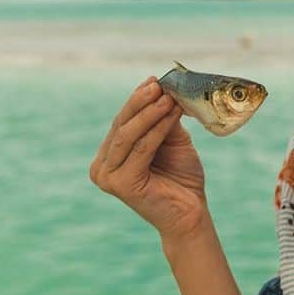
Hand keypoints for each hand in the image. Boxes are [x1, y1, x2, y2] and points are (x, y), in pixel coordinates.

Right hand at [89, 78, 208, 242]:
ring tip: (168, 97)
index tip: (154, 80)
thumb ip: (161, 120)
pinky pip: (141, 149)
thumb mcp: (171, 141)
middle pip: (122, 126)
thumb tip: (161, 89)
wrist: (190, 214)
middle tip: (158, 85)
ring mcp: (108, 177)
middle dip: (141, 102)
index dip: (136, 99)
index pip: (121, 122)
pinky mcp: (122, 184)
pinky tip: (171, 115)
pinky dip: (157, 129)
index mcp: (109, 156)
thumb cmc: (180, 178)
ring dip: (149, 113)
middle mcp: (102, 167)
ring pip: (129, 135)